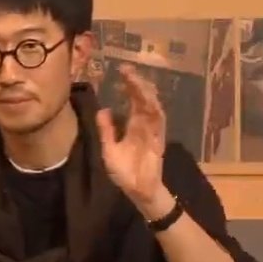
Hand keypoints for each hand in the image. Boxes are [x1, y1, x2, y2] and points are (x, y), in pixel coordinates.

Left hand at [97, 65, 170, 218]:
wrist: (137, 191)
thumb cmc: (124, 172)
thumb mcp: (109, 149)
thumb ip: (107, 130)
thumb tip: (103, 110)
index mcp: (132, 126)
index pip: (132, 101)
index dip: (129, 86)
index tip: (122, 71)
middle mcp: (144, 125)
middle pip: (143, 100)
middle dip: (137, 84)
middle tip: (128, 70)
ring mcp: (153, 132)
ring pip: (152, 108)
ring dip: (146, 95)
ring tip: (137, 82)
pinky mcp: (158, 142)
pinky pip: (159, 125)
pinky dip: (156, 112)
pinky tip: (150, 102)